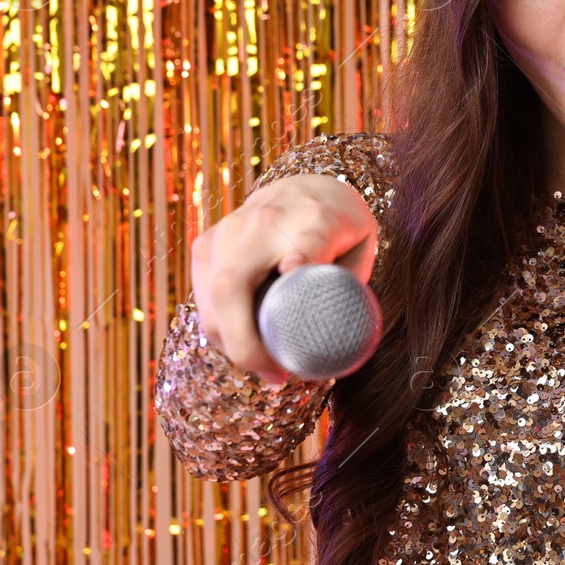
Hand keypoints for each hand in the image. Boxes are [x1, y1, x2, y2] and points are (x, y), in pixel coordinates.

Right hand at [190, 173, 377, 385]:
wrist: (305, 188)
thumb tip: (334, 342)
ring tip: (268, 369)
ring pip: (211, 302)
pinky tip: (244, 347)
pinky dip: (221, 332)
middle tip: (278, 376)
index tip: (293, 270)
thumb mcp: (360, 249)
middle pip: (232, 285)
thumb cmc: (339, 230)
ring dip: (232, 346)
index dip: (300, 257)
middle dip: (245, 344)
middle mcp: (263, 221)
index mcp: (315, 219)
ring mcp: (226, 231)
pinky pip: (203, 301)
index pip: (307, 240)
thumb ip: (349, 286)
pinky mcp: (205, 245)